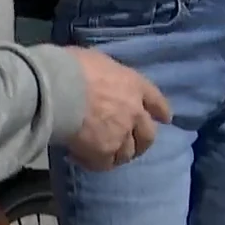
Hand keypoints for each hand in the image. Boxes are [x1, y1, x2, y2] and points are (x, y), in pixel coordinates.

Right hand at [62, 48, 172, 169]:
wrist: (59, 89)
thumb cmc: (73, 67)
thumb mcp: (97, 60)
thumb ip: (107, 76)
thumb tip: (98, 82)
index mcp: (134, 85)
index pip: (156, 101)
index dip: (161, 111)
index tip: (165, 119)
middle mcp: (134, 112)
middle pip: (147, 135)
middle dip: (142, 141)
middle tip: (133, 146)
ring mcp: (121, 134)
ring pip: (128, 153)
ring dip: (119, 154)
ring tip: (105, 155)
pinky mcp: (105, 152)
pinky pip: (105, 164)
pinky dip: (96, 163)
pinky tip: (82, 158)